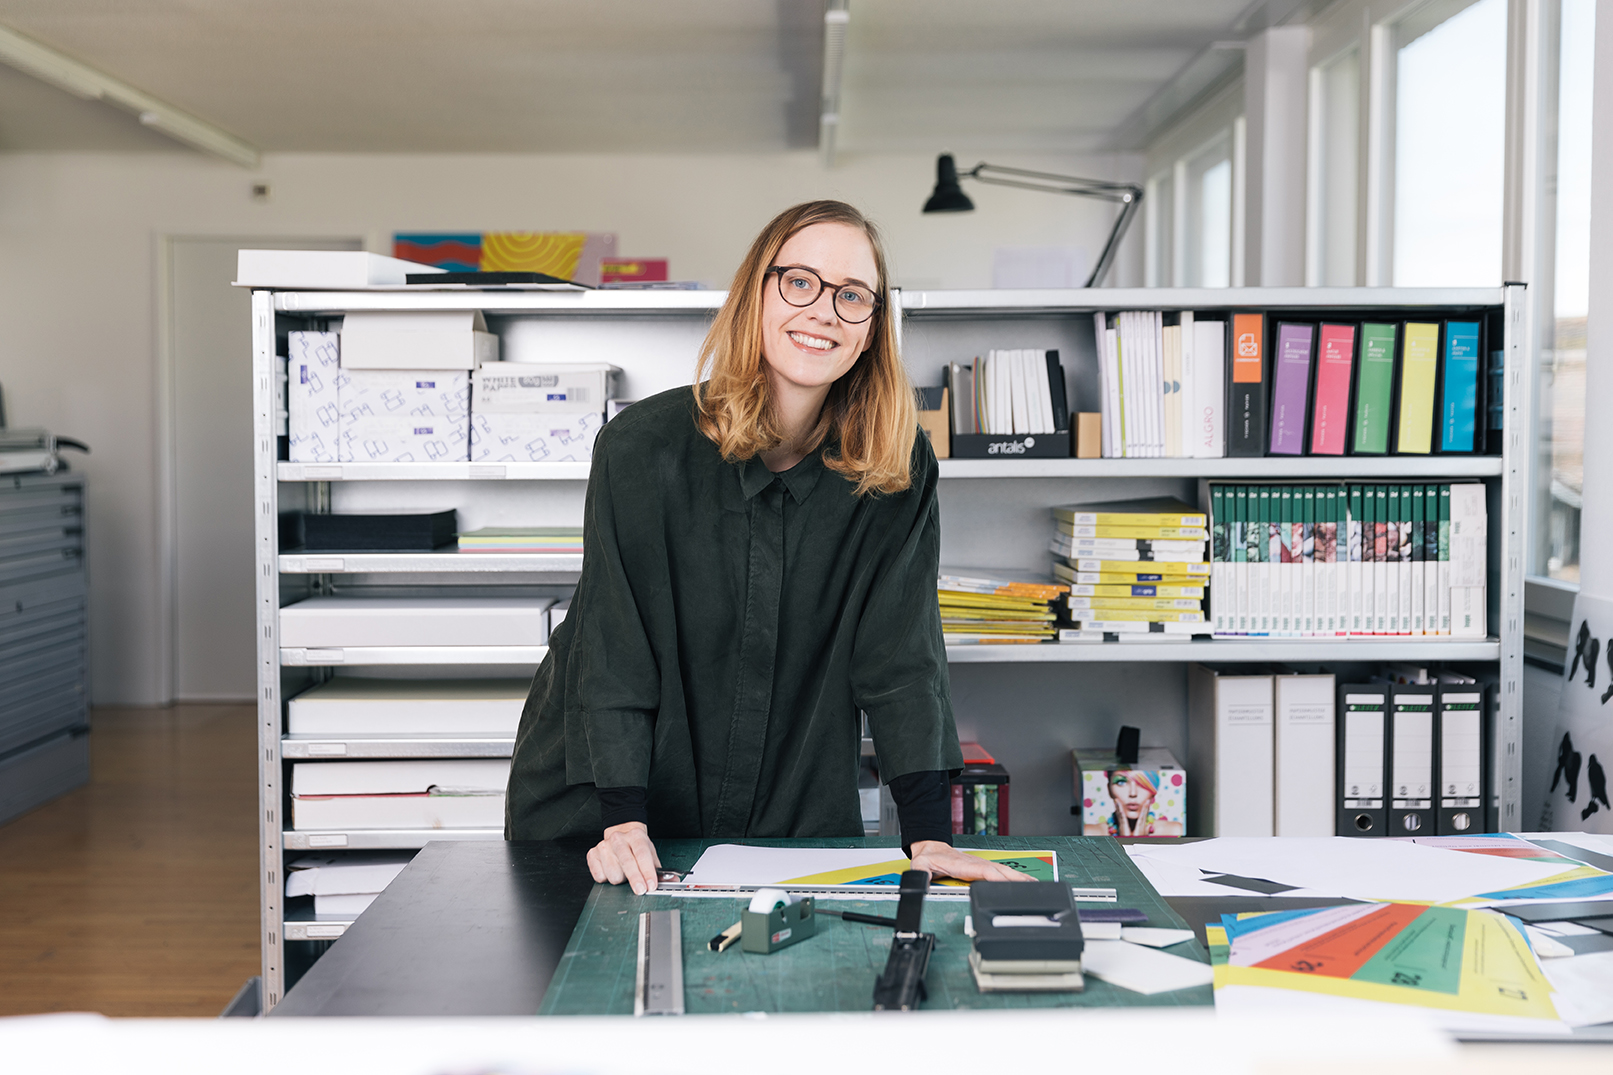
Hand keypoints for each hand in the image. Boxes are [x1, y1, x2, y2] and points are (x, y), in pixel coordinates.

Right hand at [586, 821, 661, 894]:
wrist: (620, 834)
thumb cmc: (636, 847)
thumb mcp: (650, 854)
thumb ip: (659, 869)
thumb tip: (671, 881)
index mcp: (635, 836)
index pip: (642, 854)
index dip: (647, 872)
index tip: (651, 885)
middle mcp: (618, 839)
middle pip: (627, 863)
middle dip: (635, 879)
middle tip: (641, 890)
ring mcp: (603, 846)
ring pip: (613, 874)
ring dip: (621, 879)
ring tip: (624, 872)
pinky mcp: (592, 854)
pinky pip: (600, 876)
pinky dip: (607, 878)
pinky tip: (611, 870)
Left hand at [908, 841, 1030, 881]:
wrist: (931, 847)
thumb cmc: (928, 857)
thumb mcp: (920, 866)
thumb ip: (920, 875)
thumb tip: (919, 883)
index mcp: (964, 865)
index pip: (986, 872)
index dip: (1000, 878)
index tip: (1012, 885)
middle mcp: (976, 863)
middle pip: (1001, 872)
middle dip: (1017, 880)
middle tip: (1034, 889)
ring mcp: (982, 864)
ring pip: (1004, 871)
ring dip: (1020, 878)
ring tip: (1036, 887)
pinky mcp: (984, 867)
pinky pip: (1002, 872)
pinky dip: (1015, 877)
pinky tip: (1024, 882)